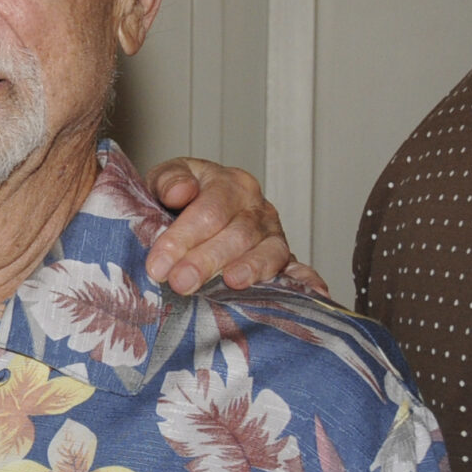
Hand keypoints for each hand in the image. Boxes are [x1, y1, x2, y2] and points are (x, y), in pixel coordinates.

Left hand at [142, 157, 327, 295]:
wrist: (193, 207)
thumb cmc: (178, 197)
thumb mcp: (166, 178)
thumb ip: (168, 180)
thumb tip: (179, 192)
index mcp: (229, 184)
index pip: (209, 211)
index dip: (182, 238)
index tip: (158, 265)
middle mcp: (256, 208)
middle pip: (237, 235)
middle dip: (207, 260)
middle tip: (182, 283)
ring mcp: (273, 234)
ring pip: (268, 252)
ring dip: (251, 269)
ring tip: (232, 282)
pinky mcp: (283, 258)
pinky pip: (299, 268)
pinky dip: (306, 280)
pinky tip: (313, 292)